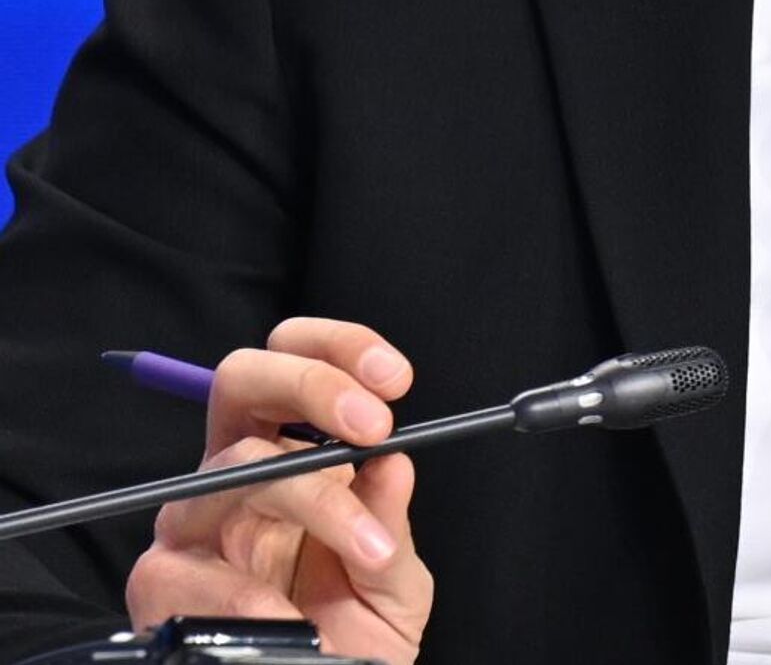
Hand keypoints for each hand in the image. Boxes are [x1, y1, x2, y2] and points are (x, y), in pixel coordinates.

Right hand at [126, 318, 433, 664]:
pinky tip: (291, 616)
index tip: (396, 380)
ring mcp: (194, 528)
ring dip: (316, 500)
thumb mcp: (394, 581)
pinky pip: (188, 564)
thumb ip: (391, 520)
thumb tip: (395, 460)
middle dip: (312, 382)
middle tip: (373, 426)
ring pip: (235, 463)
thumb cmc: (356, 642)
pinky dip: (251, 590)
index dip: (341, 349)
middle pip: (242, 378)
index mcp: (292, 456)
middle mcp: (234, 477)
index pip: (296, 359)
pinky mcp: (160, 588)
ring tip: (367, 553)